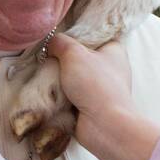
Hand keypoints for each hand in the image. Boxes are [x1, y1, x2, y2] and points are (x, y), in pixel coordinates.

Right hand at [46, 32, 159, 159]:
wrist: (103, 125)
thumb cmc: (94, 84)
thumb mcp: (74, 53)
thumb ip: (60, 42)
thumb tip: (51, 43)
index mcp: (113, 50)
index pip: (93, 35)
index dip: (75, 34)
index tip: (58, 37)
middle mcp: (109, 68)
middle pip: (80, 57)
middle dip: (62, 59)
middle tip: (47, 57)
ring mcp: (100, 88)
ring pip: (73, 77)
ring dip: (59, 79)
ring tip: (45, 75)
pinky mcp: (90, 105)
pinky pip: (70, 95)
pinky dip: (61, 96)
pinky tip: (49, 92)